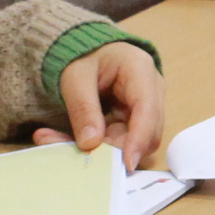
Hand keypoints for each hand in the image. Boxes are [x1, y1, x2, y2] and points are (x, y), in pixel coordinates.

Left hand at [49, 41, 165, 168]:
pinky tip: (70, 139)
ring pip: (134, 140)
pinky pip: (122, 140)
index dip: (139, 139)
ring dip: (104, 149)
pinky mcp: (136, 118)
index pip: (147, 109)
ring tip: (62, 141)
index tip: (126, 163)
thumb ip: (83, 108)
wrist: (85, 51)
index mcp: (140, 70)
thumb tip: (91, 144)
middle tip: (76, 152)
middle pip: (147, 131)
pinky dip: (99, 145)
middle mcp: (152, 89)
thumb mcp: (75, 78)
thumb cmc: (83, 56)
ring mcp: (147, 105)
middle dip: (115, 148)